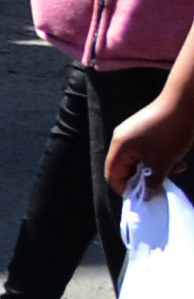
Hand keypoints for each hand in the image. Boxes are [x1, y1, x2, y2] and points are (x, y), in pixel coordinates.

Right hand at [116, 85, 193, 200]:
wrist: (185, 102)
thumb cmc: (170, 132)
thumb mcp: (163, 162)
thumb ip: (152, 182)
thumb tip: (147, 196)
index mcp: (120, 147)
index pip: (113, 176)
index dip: (127, 189)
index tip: (145, 196)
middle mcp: (121, 139)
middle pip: (126, 168)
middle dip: (145, 178)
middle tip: (165, 181)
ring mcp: (132, 132)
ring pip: (139, 159)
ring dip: (155, 167)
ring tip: (176, 167)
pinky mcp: (143, 128)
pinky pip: (145, 149)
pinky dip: (158, 157)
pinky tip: (175, 157)